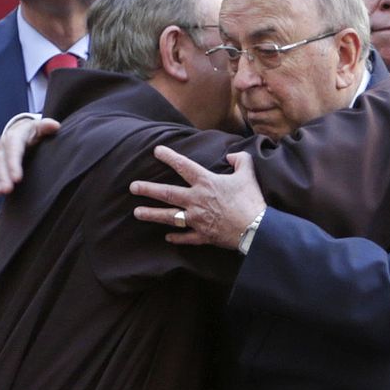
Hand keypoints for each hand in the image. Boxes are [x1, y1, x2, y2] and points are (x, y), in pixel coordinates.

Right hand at [0, 115, 60, 195]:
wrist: (20, 130)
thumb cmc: (33, 131)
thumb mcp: (40, 127)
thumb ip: (46, 126)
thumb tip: (55, 126)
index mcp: (15, 136)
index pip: (13, 149)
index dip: (14, 164)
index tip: (17, 178)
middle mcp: (2, 145)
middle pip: (1, 161)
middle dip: (3, 176)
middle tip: (6, 190)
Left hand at [131, 146, 265, 249]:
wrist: (256, 229)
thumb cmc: (251, 200)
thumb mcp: (248, 173)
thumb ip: (239, 159)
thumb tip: (231, 156)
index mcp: (206, 183)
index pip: (183, 166)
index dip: (169, 157)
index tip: (156, 151)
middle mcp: (196, 200)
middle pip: (167, 193)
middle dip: (148, 189)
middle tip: (132, 187)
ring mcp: (197, 219)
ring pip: (169, 216)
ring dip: (152, 214)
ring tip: (137, 212)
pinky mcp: (203, 235)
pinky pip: (186, 237)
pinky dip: (177, 238)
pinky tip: (167, 237)